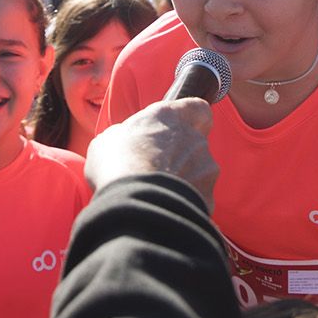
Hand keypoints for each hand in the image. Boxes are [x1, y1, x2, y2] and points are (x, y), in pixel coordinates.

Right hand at [83, 98, 216, 208]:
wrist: (133, 200)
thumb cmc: (117, 163)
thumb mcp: (110, 139)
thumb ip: (127, 134)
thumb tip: (125, 139)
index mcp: (172, 117)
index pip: (199, 109)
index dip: (191, 119)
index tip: (179, 129)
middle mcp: (194, 138)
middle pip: (196, 144)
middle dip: (182, 156)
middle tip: (158, 168)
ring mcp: (205, 168)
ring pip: (200, 173)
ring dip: (185, 179)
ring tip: (159, 192)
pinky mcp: (208, 196)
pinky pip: (199, 198)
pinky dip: (186, 202)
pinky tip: (166, 207)